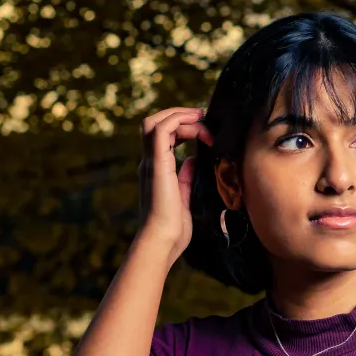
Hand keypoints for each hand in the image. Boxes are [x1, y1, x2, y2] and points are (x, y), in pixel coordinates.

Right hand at [136, 107, 213, 257]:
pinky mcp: (157, 165)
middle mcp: (150, 163)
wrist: (161, 241)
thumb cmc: (173, 228)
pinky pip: (161, 131)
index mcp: (156, 170)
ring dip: (179, 114)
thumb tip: (193, 160)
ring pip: (155, 122)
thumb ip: (186, 177)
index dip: (183, 126)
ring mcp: (151, 163)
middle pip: (155, 123)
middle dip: (179, 114)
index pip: (163, 136)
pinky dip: (179, 122)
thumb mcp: (185, 197)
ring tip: (201, 117)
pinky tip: (198, 127)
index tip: (205, 130)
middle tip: (203, 115)